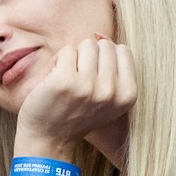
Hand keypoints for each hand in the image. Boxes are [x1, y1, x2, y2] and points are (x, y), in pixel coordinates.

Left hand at [15, 37, 135, 155]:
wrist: (48, 140)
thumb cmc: (76, 114)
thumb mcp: (107, 98)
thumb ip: (113, 69)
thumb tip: (101, 35)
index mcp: (127, 95)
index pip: (123, 50)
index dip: (105, 59)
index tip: (94, 80)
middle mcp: (111, 92)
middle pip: (105, 45)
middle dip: (90, 57)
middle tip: (79, 82)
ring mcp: (88, 86)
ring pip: (87, 44)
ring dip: (74, 58)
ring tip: (68, 81)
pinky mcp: (65, 81)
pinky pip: (67, 50)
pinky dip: (58, 61)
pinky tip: (54, 81)